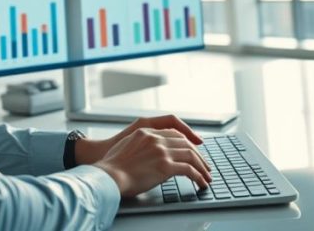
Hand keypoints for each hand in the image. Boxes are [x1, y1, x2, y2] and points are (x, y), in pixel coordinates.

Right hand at [75, 114, 204, 165]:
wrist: (107, 175)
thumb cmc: (112, 166)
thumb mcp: (127, 146)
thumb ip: (141, 144)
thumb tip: (151, 154)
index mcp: (146, 130)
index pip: (174, 132)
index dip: (187, 140)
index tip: (194, 149)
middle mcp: (155, 138)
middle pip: (185, 142)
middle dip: (198, 155)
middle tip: (205, 166)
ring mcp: (160, 151)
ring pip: (190, 155)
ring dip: (201, 166)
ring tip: (206, 176)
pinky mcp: (165, 166)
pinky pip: (188, 169)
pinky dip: (198, 176)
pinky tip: (200, 182)